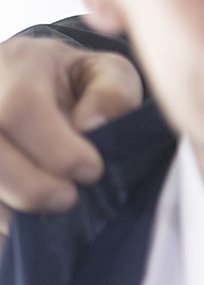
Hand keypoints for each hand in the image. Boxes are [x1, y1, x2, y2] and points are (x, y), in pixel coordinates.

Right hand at [0, 36, 142, 240]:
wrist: (32, 77)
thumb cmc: (75, 79)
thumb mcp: (106, 71)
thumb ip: (112, 93)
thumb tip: (91, 126)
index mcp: (19, 63)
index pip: (22, 107)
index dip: (57, 148)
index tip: (91, 171)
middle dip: (29, 184)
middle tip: (66, 199)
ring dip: (6, 205)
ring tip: (43, 211)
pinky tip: (15, 222)